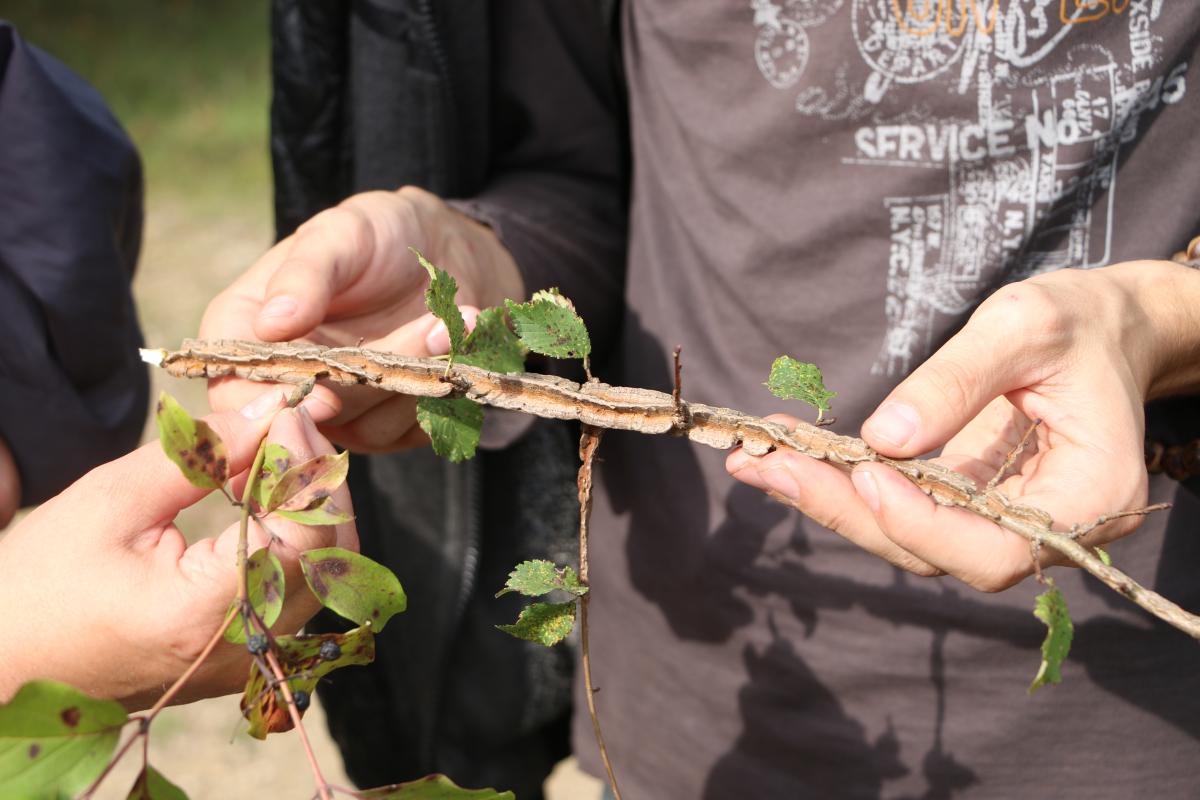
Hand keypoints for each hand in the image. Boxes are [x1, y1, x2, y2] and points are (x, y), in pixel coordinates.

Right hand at [0, 390, 356, 707]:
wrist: (3, 663)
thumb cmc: (37, 586)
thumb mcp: (110, 503)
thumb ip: (200, 454)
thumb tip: (269, 409)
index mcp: (208, 615)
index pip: (307, 534)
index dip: (306, 464)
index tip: (286, 412)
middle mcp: (243, 648)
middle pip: (330, 553)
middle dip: (316, 478)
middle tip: (286, 423)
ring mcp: (248, 660)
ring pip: (324, 572)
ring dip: (309, 505)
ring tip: (270, 453)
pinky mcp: (243, 656)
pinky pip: (298, 589)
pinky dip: (293, 535)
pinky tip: (262, 494)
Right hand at [202, 187, 524, 451]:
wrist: (447, 251)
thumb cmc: (380, 234)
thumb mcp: (342, 234)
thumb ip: (307, 273)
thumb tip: (271, 323)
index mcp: (247, 330)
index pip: (233, 389)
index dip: (268, 406)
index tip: (324, 396)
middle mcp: (288, 380)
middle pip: (308, 418)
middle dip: (373, 378)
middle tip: (432, 326)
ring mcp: (341, 410)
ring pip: (369, 427)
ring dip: (417, 375)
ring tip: (450, 321)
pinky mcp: (391, 424)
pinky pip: (411, 428)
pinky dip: (441, 386)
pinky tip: (460, 340)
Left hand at [728, 260, 1199, 590]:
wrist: (1100, 329)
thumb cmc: (1076, 321)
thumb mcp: (1024, 327)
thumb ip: (958, 381)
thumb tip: (881, 439)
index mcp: (1088, 498)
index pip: (994, 549)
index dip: (922, 524)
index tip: (865, 473)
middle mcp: (1043, 529)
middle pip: (935, 553)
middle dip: (846, 510)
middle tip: (767, 465)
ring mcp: (1000, 523)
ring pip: (905, 537)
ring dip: (826, 499)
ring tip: (756, 458)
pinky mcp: (964, 506)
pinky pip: (899, 507)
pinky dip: (839, 482)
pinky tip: (783, 454)